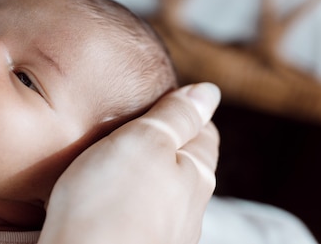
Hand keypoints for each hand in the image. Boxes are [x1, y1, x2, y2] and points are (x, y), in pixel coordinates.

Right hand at [39, 82, 220, 243]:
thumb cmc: (110, 201)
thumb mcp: (145, 140)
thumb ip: (176, 116)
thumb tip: (209, 92)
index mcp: (196, 174)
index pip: (204, 132)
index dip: (186, 111)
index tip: (164, 99)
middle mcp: (188, 209)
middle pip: (186, 164)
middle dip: (168, 143)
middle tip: (140, 124)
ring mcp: (165, 234)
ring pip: (163, 191)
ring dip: (148, 173)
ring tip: (121, 159)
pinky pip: (141, 213)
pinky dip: (131, 199)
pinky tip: (110, 199)